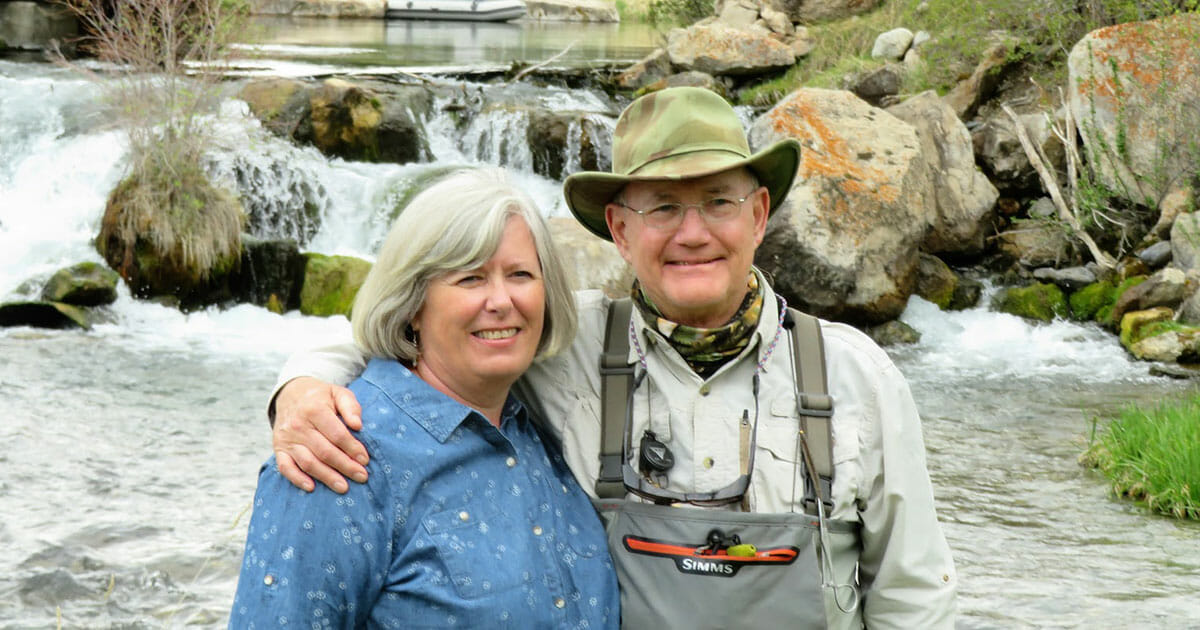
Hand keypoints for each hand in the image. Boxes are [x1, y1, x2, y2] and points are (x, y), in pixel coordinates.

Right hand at [272, 377, 367, 492]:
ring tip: (344, 487)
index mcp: (314, 409)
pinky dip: (297, 479)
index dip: (352, 448)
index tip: (365, 460)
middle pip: (324, 451)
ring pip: (308, 462)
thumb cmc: (320, 397)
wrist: (291, 394)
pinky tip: (312, 487)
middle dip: (345, 466)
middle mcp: (298, 425)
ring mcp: (287, 439)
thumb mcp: (338, 393)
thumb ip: (350, 406)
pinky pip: (285, 467)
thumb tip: (358, 425)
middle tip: (362, 476)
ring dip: (327, 477)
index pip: (337, 434)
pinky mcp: (279, 449)